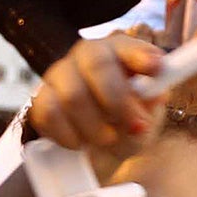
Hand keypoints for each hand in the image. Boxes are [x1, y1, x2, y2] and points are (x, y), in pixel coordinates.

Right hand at [30, 35, 166, 160]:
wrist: (98, 151)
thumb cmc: (127, 123)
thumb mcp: (147, 116)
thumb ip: (152, 104)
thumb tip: (156, 95)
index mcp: (119, 50)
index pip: (128, 45)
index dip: (141, 55)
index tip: (156, 68)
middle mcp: (87, 54)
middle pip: (98, 65)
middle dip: (119, 100)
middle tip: (134, 126)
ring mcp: (60, 74)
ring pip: (74, 95)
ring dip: (95, 126)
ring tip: (108, 140)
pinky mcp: (40, 99)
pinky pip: (50, 114)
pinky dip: (69, 135)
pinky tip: (81, 143)